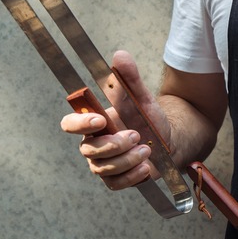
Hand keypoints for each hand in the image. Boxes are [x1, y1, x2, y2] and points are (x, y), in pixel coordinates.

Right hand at [60, 50, 170, 189]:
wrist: (167, 141)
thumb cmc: (147, 119)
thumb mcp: (141, 97)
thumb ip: (129, 79)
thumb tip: (120, 55)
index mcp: (92, 124)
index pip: (69, 125)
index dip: (80, 124)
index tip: (101, 120)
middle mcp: (93, 145)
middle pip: (89, 150)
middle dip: (114, 144)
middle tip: (137, 135)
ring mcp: (102, 165)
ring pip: (103, 168)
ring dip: (127, 159)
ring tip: (147, 150)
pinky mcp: (115, 180)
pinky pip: (115, 183)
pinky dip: (132, 176)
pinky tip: (146, 166)